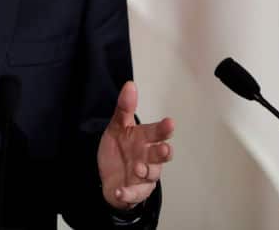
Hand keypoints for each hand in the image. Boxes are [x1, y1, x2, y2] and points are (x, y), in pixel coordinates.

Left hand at [96, 81, 173, 209]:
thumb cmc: (119, 149)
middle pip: (159, 155)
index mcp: (144, 140)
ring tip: (138, 168)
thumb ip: (124, 108)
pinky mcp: (135, 191)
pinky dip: (128, 194)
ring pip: (151, 175)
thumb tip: (130, 84)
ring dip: (146, 171)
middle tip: (164, 148)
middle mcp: (148, 157)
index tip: (169, 123)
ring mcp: (143, 176)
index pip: (156, 133)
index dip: (163, 129)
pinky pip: (134, 194)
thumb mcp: (117, 127)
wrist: (108, 176)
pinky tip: (121, 191)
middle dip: (163, 152)